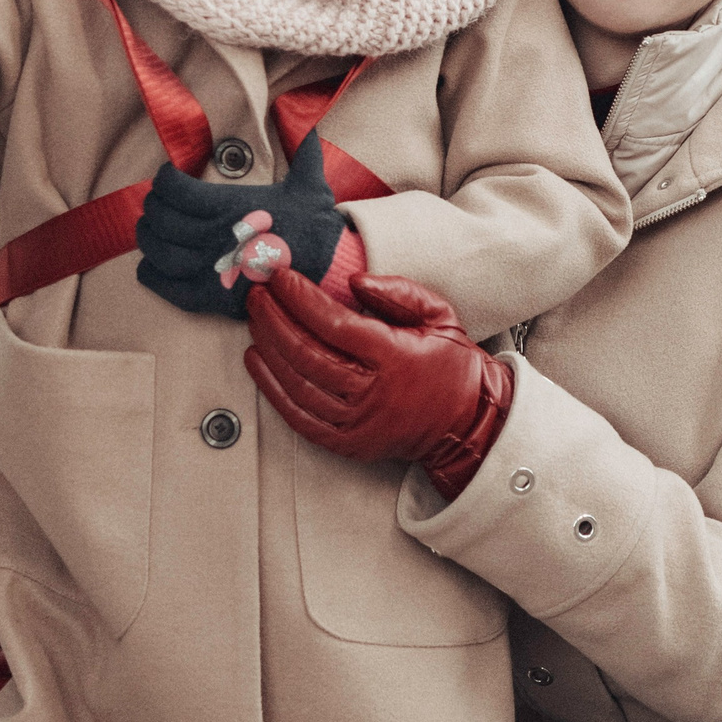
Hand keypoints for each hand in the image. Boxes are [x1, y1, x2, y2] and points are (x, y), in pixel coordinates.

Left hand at [136, 130, 347, 321]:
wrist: (329, 270)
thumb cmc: (316, 227)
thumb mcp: (310, 182)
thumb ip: (303, 148)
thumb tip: (305, 118)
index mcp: (231, 206)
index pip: (176, 189)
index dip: (164, 181)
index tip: (166, 177)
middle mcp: (217, 236)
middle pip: (163, 219)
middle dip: (153, 207)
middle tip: (154, 203)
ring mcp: (213, 270)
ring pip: (160, 252)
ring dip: (146, 239)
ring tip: (147, 230)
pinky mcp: (214, 298)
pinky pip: (169, 288)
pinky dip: (152, 276)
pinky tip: (149, 266)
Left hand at [244, 267, 514, 496]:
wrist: (467, 421)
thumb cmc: (449, 363)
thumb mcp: (438, 315)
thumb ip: (398, 292)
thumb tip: (353, 280)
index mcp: (394, 357)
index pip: (334, 324)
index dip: (301, 299)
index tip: (281, 277)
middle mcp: (372, 392)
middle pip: (306, 353)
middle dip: (274, 319)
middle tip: (257, 295)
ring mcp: (357, 422)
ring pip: (297, 384)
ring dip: (268, 350)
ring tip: (255, 321)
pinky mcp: (347, 443)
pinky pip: (298, 417)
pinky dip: (271, 389)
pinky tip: (257, 362)